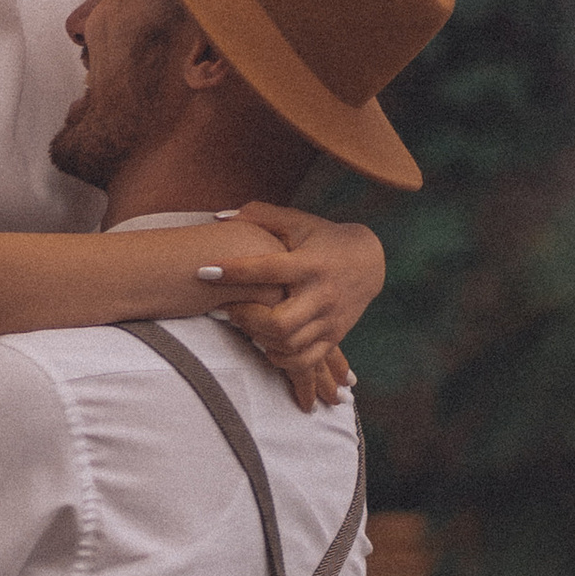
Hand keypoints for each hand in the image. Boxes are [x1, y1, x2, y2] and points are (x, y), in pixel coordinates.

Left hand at [220, 210, 382, 374]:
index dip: (234, 271)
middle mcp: (321, 294)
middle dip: (246, 318)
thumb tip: (218, 217)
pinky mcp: (334, 336)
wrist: (371, 260)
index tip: (203, 271)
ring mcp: (329, 319)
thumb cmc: (324, 238)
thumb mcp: (297, 222)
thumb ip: (259, 216)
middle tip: (229, 307)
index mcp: (309, 263)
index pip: (268, 270)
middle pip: (280, 322)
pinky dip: (281, 358)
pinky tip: (267, 344)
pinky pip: (305, 360)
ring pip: (289, 344)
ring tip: (246, 323)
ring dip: (259, 338)